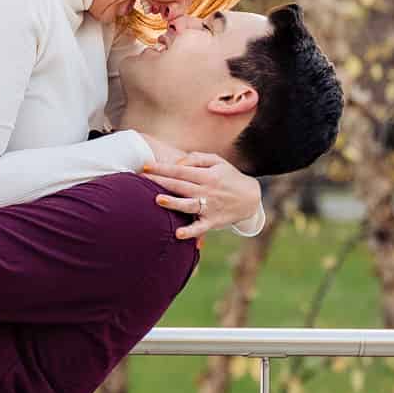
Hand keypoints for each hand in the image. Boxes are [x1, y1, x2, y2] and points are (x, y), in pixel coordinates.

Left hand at [141, 151, 263, 240]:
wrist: (251, 198)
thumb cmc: (229, 177)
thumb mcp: (217, 161)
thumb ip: (195, 158)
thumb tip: (177, 164)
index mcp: (207, 175)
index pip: (180, 170)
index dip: (162, 168)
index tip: (145, 166)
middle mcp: (207, 190)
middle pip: (180, 185)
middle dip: (160, 182)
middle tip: (142, 179)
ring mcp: (210, 207)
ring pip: (189, 205)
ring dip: (174, 203)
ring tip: (159, 200)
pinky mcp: (213, 222)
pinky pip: (200, 228)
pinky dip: (190, 232)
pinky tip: (178, 234)